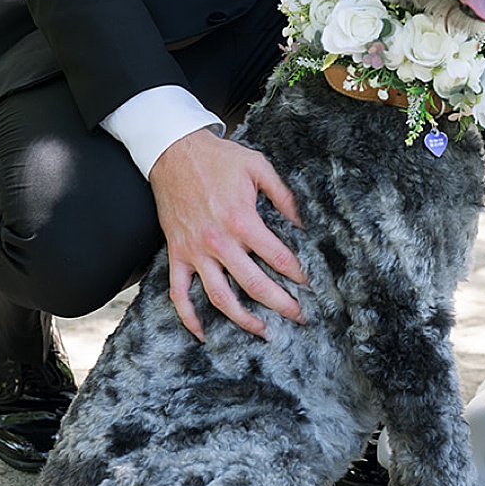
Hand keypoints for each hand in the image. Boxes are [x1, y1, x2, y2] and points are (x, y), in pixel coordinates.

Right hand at [148, 128, 307, 340]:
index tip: (310, 284)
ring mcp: (195, 252)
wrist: (174, 152)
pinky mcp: (177, 255)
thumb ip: (283, 195)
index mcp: (242, 220)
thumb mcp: (258, 166)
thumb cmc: (218, 158)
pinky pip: (179, 294)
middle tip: (299, 317)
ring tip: (263, 331)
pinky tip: (203, 333)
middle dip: (281, 304)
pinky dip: (189, 317)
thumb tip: (303, 222)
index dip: (297, 273)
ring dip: (243, 319)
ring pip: (220, 297)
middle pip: (254, 284)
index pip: (277, 257)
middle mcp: (218, 241)